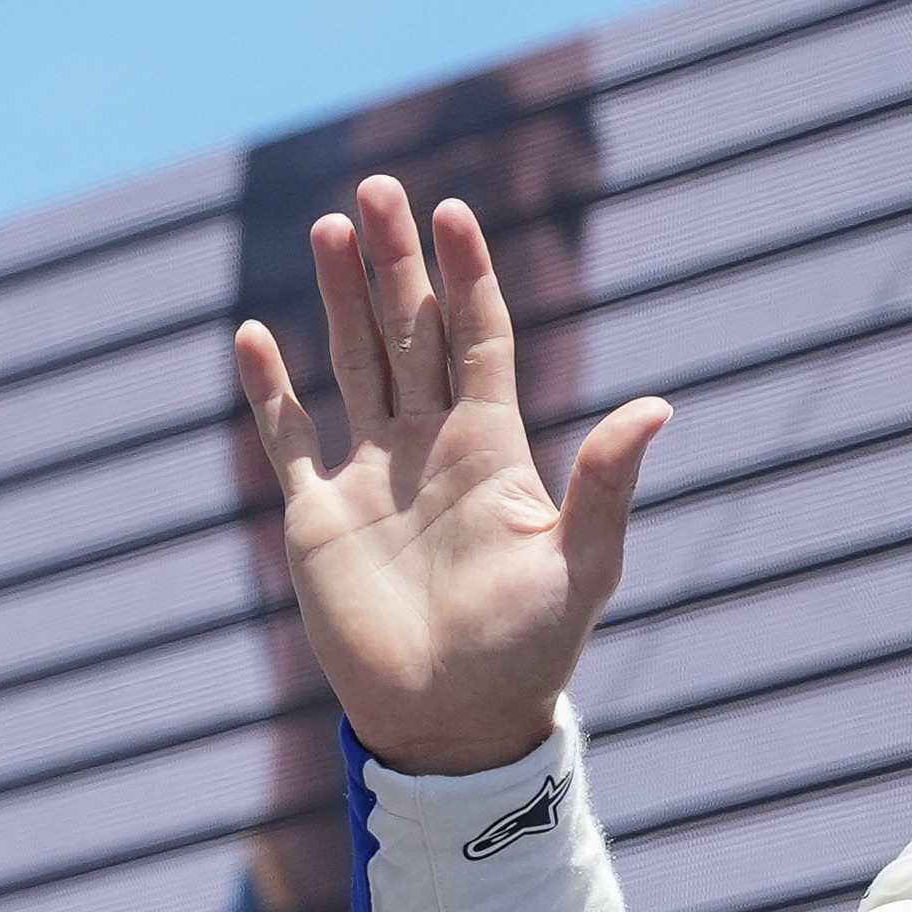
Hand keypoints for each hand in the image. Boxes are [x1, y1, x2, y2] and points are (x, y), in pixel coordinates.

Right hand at [235, 175, 669, 775]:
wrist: (456, 721)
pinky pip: (288, 439)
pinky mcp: (319, 516)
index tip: (454, 210)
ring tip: (331, 227)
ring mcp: (372, 476)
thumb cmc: (531, 650)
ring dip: (340, 299)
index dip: (467, 276)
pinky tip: (254, 336)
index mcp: (493, 449)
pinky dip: (269, 392)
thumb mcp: (583, 564)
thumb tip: (657, 405)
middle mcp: (430, 448)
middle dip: (396, 264)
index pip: (479, 339)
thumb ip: (606, 481)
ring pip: (353, 364)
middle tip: (380, 190)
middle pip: (412, 332)